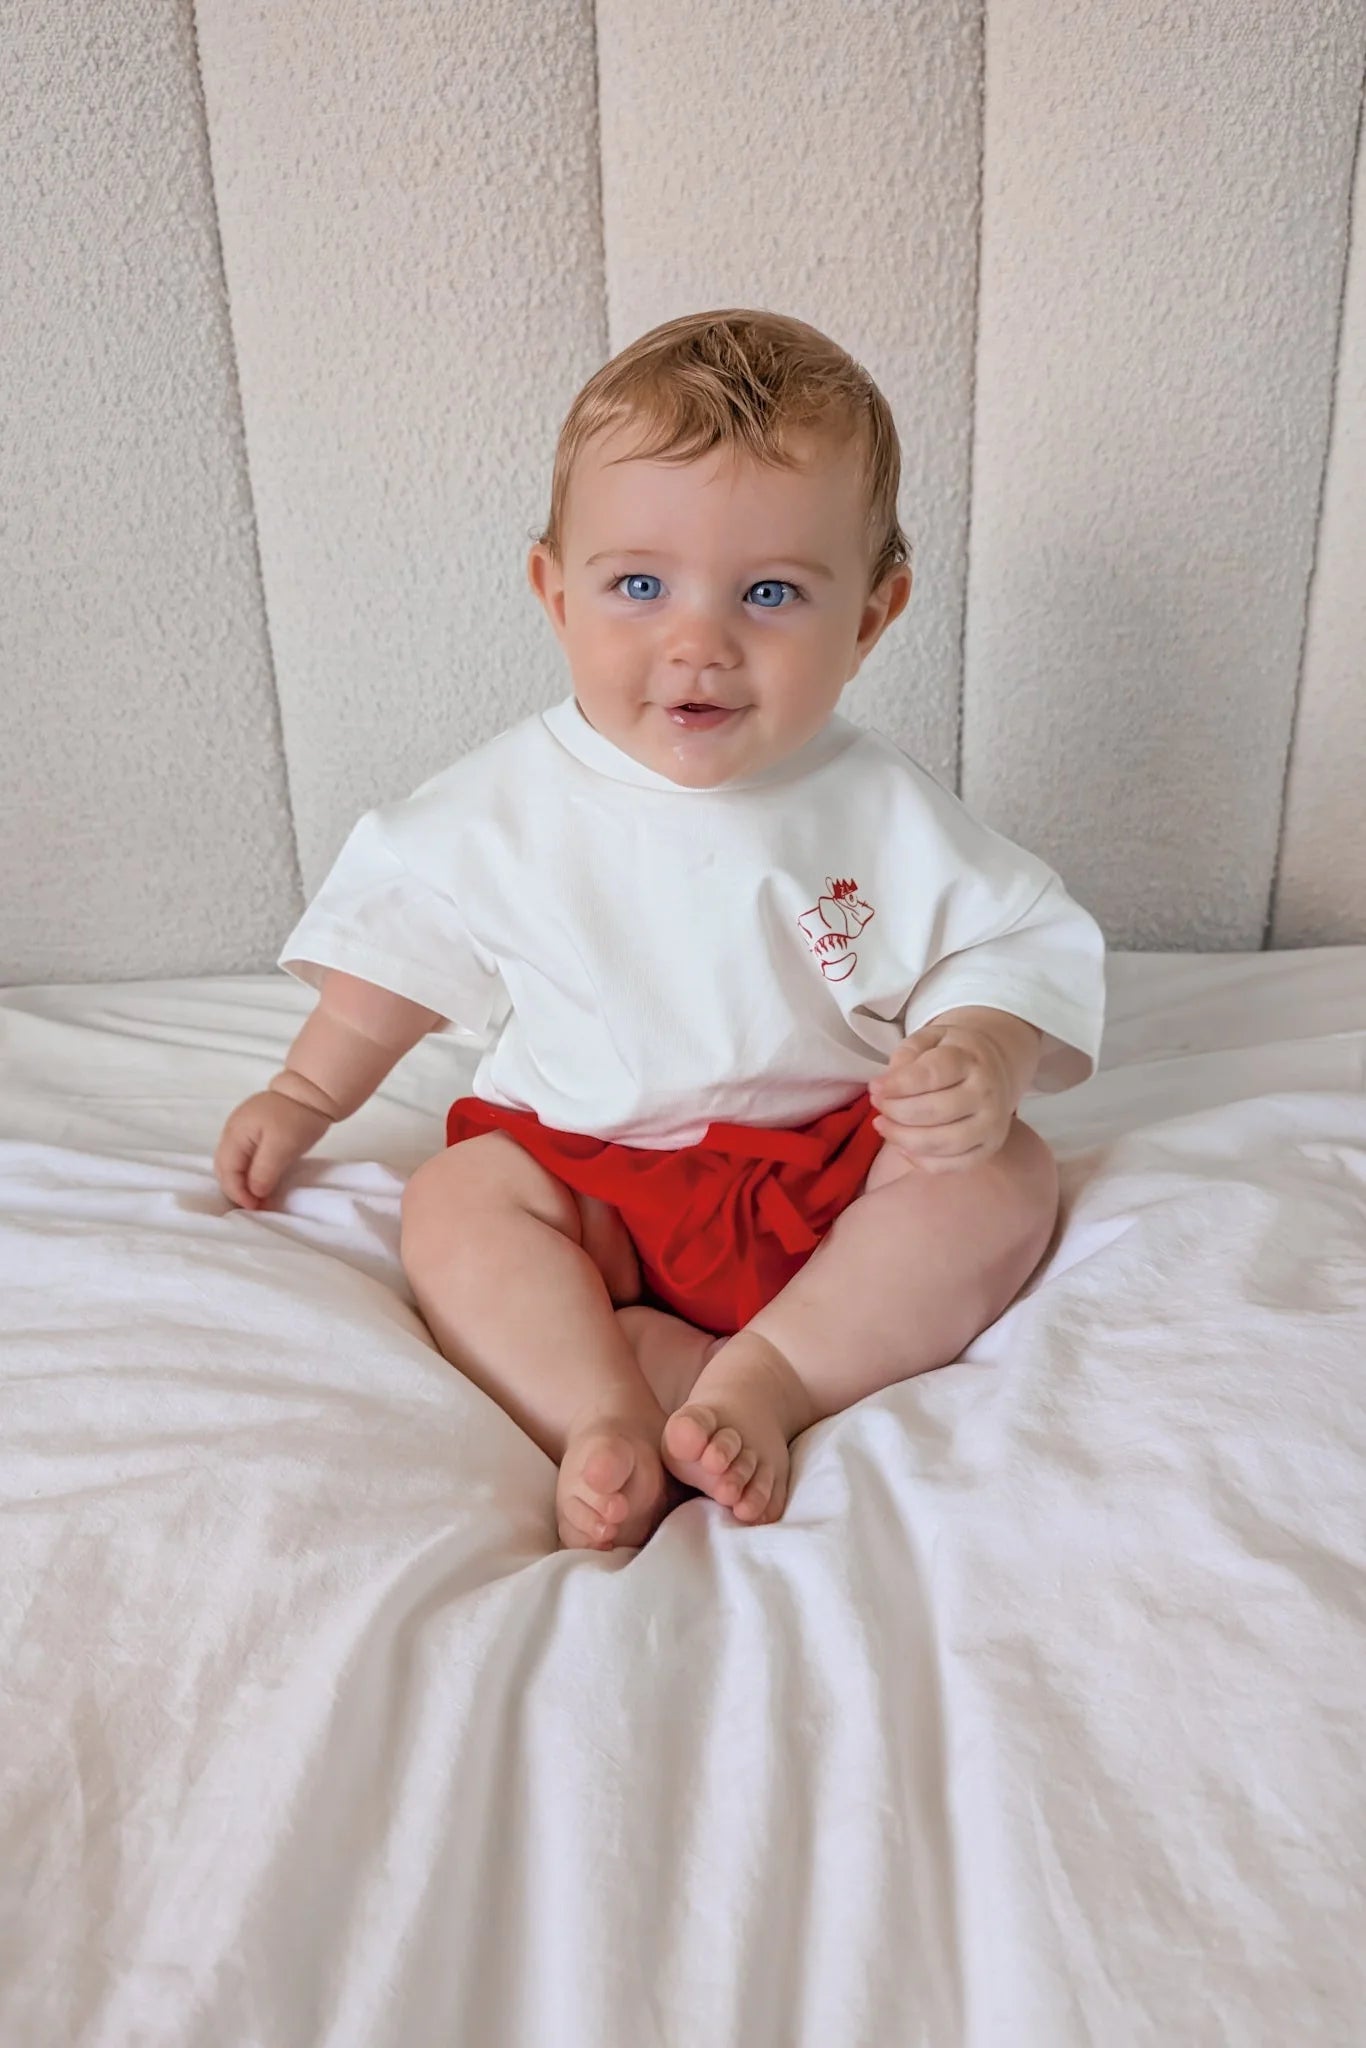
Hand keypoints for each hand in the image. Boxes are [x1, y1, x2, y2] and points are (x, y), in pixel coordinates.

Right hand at [213, 1089, 331, 1209]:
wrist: (311, 1092)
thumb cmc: (297, 1118)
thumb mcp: (282, 1147)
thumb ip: (264, 1171)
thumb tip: (254, 1193)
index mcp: (235, 1134)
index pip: (227, 1171)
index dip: (238, 1193)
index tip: (255, 1208)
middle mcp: (231, 1133)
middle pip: (224, 1169)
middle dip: (236, 1190)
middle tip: (256, 1207)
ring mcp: (240, 1131)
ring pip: (231, 1165)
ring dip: (241, 1184)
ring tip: (257, 1199)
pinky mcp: (252, 1133)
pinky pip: (242, 1158)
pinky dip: (247, 1174)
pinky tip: (259, 1183)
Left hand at [867, 1022, 1016, 1173]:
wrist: (997, 1066)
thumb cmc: (954, 1053)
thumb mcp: (929, 1039)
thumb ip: (907, 1056)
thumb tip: (885, 1085)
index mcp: (970, 1060)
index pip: (932, 1075)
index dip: (898, 1085)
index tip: (875, 1087)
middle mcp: (986, 1094)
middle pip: (934, 1111)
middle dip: (896, 1111)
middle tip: (877, 1103)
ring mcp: (990, 1126)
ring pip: (941, 1143)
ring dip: (902, 1138)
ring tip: (882, 1124)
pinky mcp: (988, 1149)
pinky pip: (950, 1166)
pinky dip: (920, 1161)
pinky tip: (902, 1146)